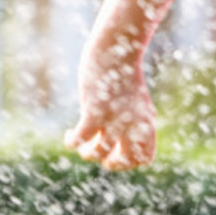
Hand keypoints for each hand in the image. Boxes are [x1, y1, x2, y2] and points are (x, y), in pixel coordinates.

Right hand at [65, 54, 157, 170]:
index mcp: (146, 123)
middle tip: (100, 151)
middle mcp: (133, 124)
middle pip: (124, 162)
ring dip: (87, 154)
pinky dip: (72, 142)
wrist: (115, 51)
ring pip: (99, 154)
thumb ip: (137, 119)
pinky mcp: (94, 111)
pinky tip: (69, 135)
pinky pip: (80, 139)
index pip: (144, 159)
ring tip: (82, 144)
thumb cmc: (124, 74)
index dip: (128, 162)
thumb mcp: (138, 99)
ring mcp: (113, 119)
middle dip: (109, 164)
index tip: (116, 152)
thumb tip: (130, 134)